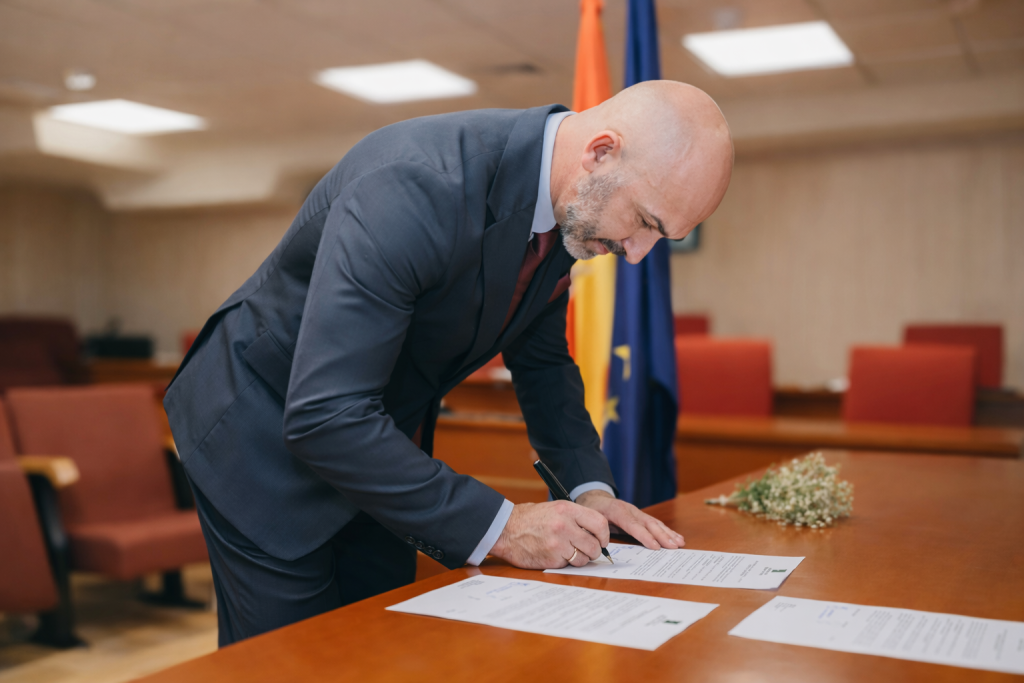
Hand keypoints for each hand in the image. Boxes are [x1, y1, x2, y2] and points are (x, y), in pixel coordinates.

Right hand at [489, 500, 609, 568]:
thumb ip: (575, 518)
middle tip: (586, 550)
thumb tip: (596, 533)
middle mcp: (565, 525)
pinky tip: (554, 555)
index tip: (601, 540)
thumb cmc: (529, 519)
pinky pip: (568, 565)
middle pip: (594, 545)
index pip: (600, 523)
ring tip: (567, 552)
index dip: (604, 535)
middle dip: (593, 550)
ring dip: (579, 559)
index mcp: (567, 509)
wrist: (504, 529)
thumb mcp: (554, 508)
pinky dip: (565, 562)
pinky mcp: (551, 558)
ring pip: (584, 558)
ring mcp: (558, 543)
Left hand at [575, 490, 683, 549]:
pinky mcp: (641, 515)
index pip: (632, 525)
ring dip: (668, 533)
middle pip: (648, 523)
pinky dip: (667, 531)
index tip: (655, 546)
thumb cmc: (591, 510)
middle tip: (673, 547)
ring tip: (679, 543)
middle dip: (662, 536)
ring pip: (655, 522)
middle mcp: (630, 510)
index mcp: (616, 511)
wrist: (595, 497)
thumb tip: (602, 546)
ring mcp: (637, 512)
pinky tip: (676, 537)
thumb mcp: (588, 518)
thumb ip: (595, 530)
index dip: (644, 536)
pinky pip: (655, 523)